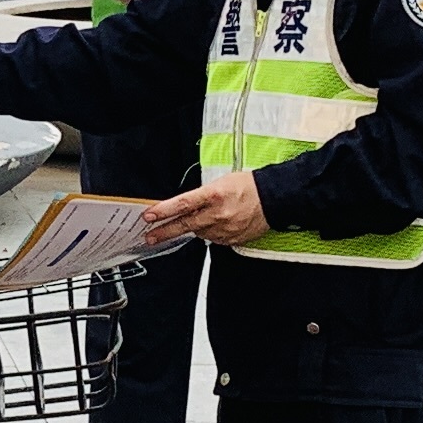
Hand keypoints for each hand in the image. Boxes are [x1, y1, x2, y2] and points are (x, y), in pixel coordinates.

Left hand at [140, 169, 268, 246]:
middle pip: (185, 224)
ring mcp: (224, 229)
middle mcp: (218, 214)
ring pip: (198, 232)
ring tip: (196, 220)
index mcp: (214, 195)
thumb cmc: (249, 187)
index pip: (182, 204)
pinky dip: (209, 232)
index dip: (164, 211)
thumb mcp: (220, 182)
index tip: (150, 216)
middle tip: (150, 236)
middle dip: (164, 231)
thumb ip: (201, 196)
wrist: (272, 200)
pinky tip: (214, 224)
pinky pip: (213, 239)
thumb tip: (182, 206)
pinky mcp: (231, 240)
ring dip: (192, 228)